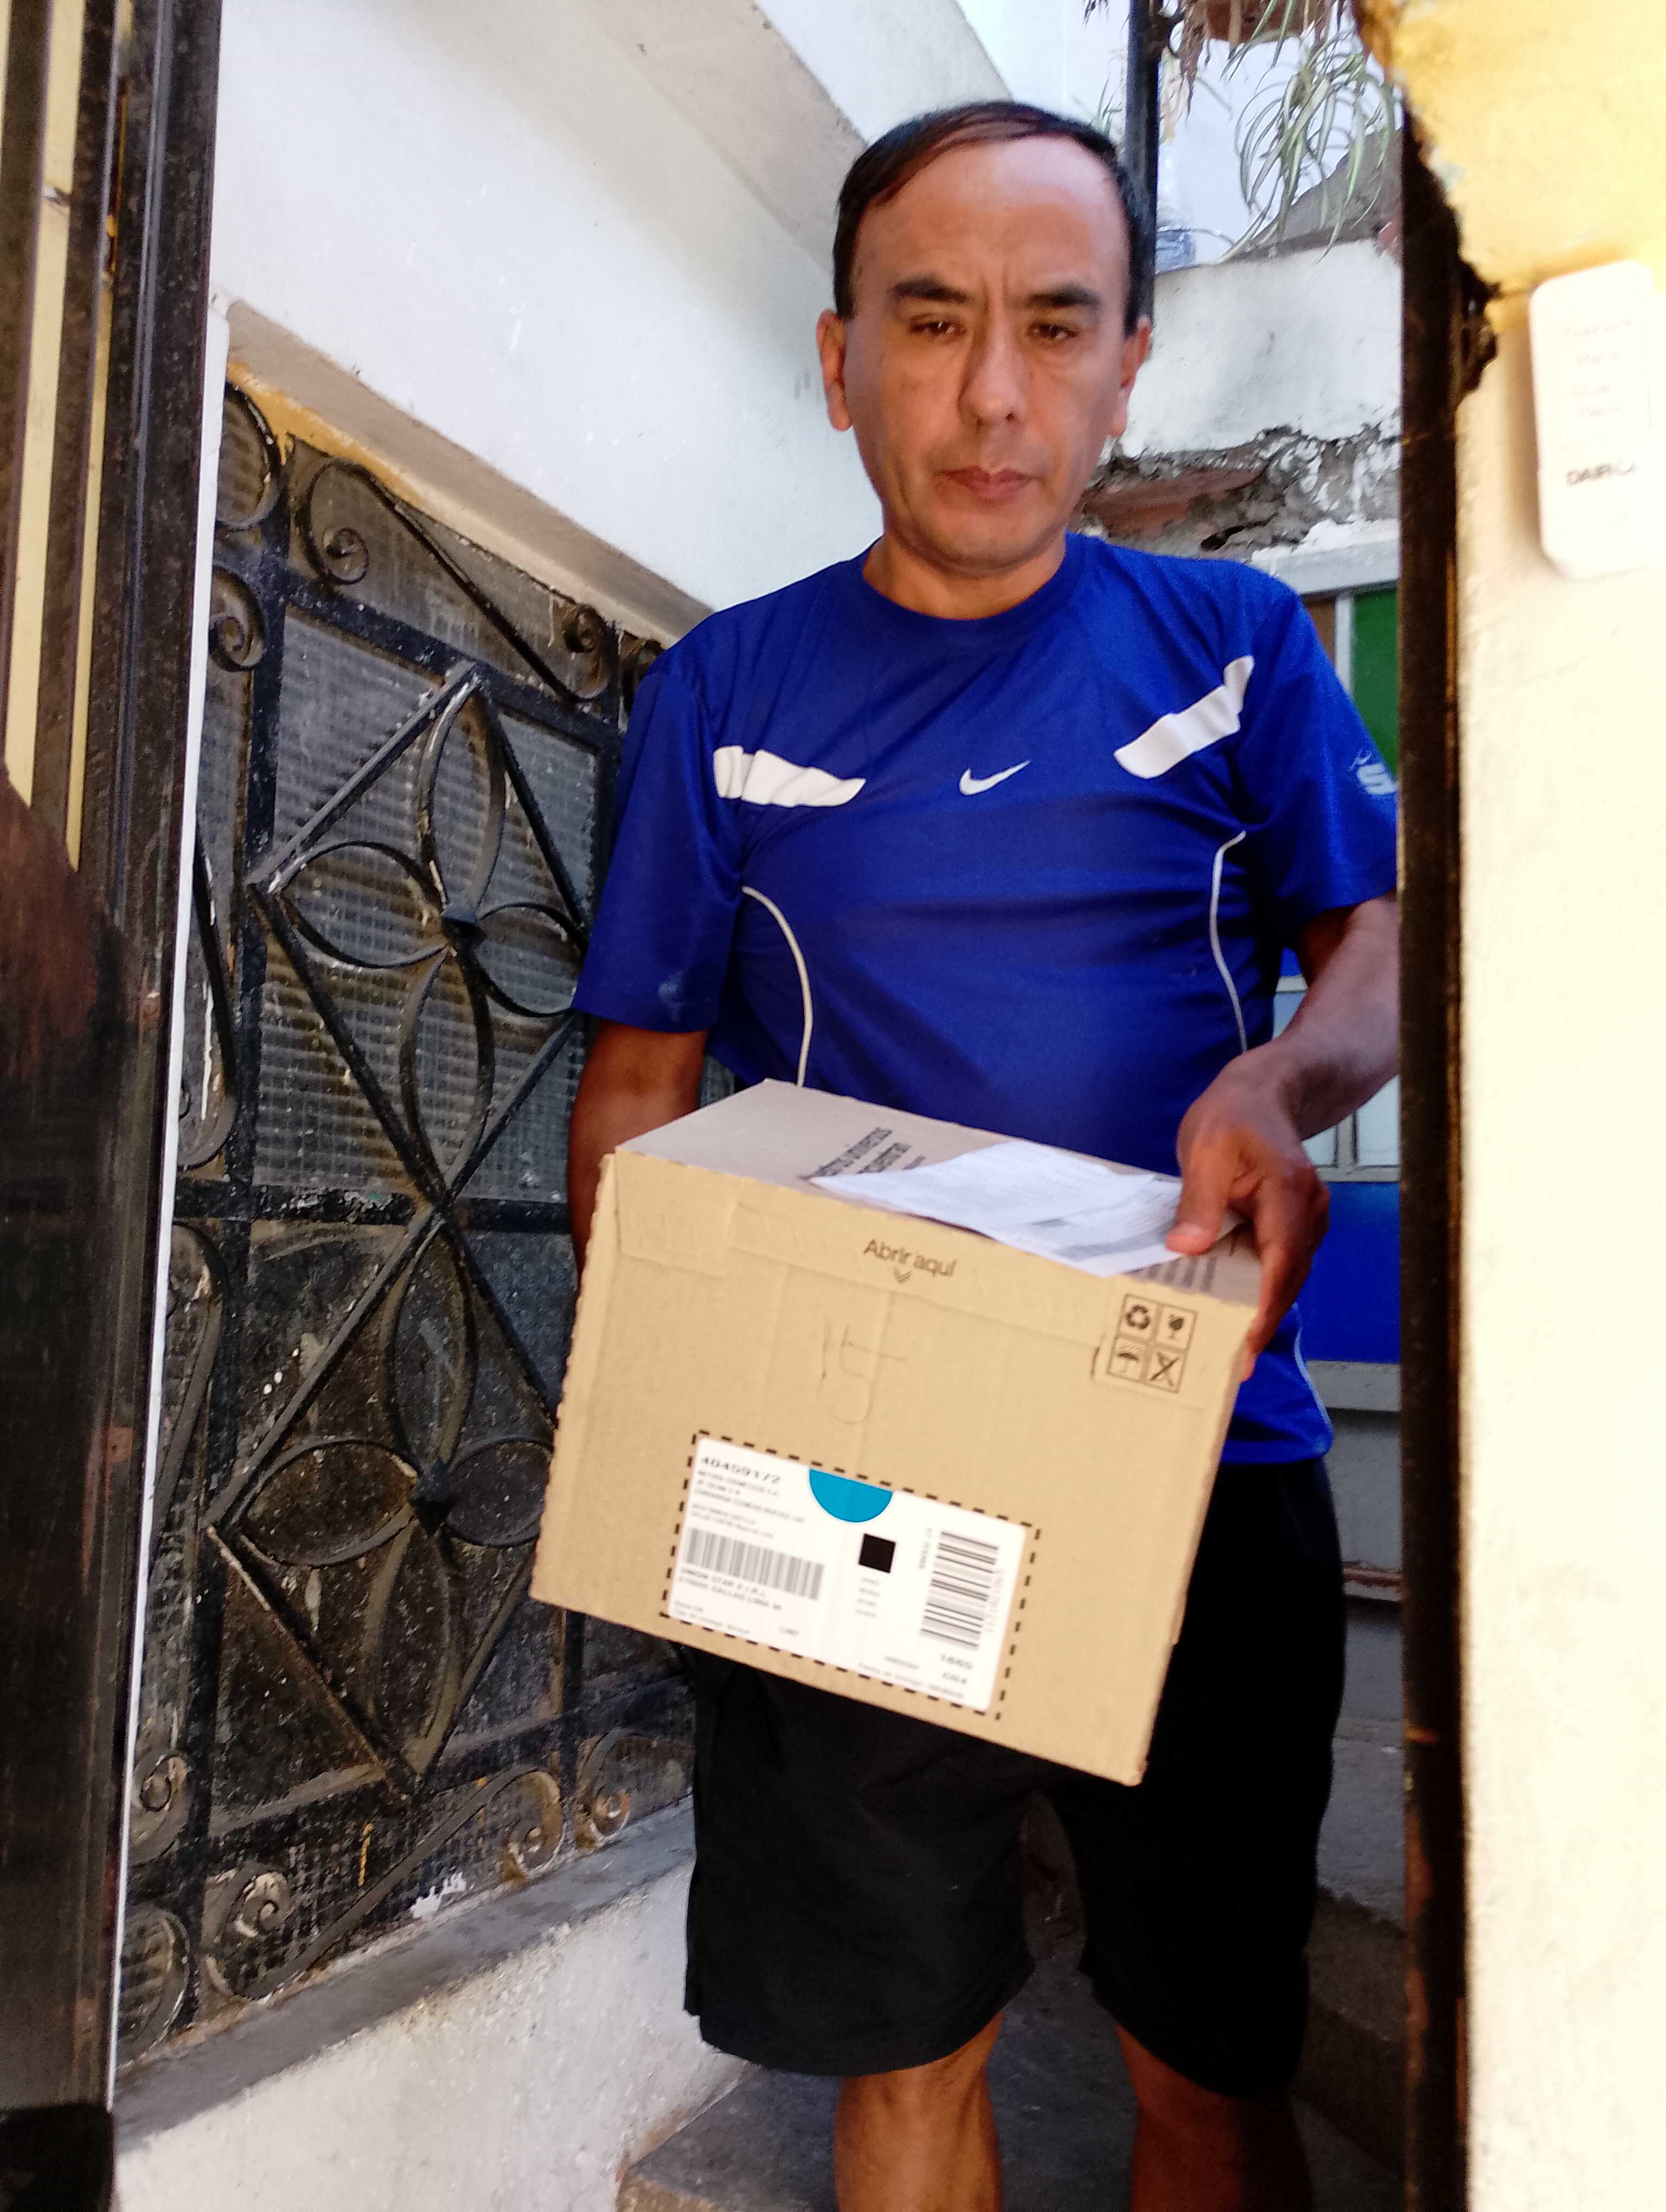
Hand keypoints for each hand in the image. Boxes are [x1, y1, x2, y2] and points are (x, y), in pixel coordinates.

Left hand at [1165, 1054, 1329, 1378]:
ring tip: (1227, 1350)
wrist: (1262, 1092)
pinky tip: (1230, 1308)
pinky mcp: (1292, 1223)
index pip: (1279, 1266)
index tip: (1243, 1349)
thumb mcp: (1205, 1149)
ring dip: (1259, 1310)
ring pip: (1284, 1276)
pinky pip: (1278, 1263)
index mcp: (1289, 1194)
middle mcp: (1307, 1212)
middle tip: (1230, 1368)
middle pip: (1286, 1280)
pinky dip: (1257, 1287)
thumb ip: (1198, 1200)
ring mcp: (1305, 1218)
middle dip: (1259, 1324)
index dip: (1261, 1311)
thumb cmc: (1233, 1114)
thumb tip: (1187, 1247)